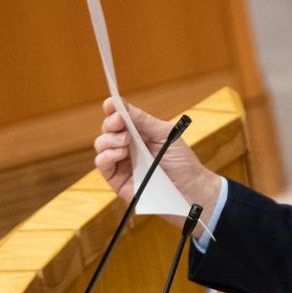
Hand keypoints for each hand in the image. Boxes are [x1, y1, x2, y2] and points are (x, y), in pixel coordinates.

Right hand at [92, 98, 222, 227]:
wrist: (190, 188)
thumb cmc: (181, 161)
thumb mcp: (164, 134)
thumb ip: (143, 120)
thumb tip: (121, 105)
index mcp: (138, 133)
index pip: (120, 118)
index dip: (112, 109)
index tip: (110, 104)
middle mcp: (127, 146)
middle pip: (107, 129)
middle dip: (111, 122)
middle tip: (120, 121)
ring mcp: (121, 163)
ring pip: (101, 145)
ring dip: (109, 138)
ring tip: (126, 140)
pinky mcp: (117, 180)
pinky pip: (102, 164)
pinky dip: (107, 155)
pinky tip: (120, 153)